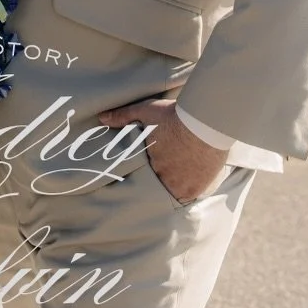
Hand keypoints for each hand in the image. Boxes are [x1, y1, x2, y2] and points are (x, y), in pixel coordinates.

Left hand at [99, 98, 228, 203]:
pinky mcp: (197, 189)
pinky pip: (190, 196)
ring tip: (179, 174)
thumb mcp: (146, 111)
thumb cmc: (174, 116)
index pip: (142, 173)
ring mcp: (181, 187)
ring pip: (174, 192)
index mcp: (148, 164)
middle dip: (161, 177)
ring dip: (175, 185)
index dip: (146, 169)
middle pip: (159, 183)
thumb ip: (124, 116)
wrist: (205, 122)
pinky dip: (190, 189)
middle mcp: (163, 180)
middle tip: (168, 167)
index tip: (150, 163)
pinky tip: (191, 180)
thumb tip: (101, 118)